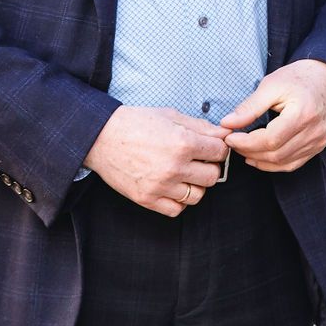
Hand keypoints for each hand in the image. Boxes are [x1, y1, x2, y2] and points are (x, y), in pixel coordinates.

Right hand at [84, 106, 229, 217]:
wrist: (101, 137)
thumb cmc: (135, 123)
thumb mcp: (170, 116)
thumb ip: (201, 127)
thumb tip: (224, 134)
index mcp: (183, 143)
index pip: (220, 152)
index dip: (218, 148)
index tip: (211, 147)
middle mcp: (174, 167)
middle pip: (213, 176)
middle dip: (210, 167)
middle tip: (198, 160)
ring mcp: (160, 186)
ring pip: (198, 195)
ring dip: (195, 185)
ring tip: (184, 173)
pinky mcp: (147, 199)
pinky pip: (176, 210)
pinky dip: (178, 200)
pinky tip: (172, 186)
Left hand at [222, 59, 325, 172]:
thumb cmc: (300, 78)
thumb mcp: (271, 84)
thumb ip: (249, 107)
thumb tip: (227, 123)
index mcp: (302, 114)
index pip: (269, 140)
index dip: (246, 143)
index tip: (230, 137)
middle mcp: (314, 131)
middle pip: (275, 154)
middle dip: (249, 151)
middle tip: (233, 142)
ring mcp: (318, 141)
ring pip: (283, 163)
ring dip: (259, 160)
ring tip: (243, 149)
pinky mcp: (319, 146)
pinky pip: (293, 164)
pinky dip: (274, 164)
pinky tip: (259, 157)